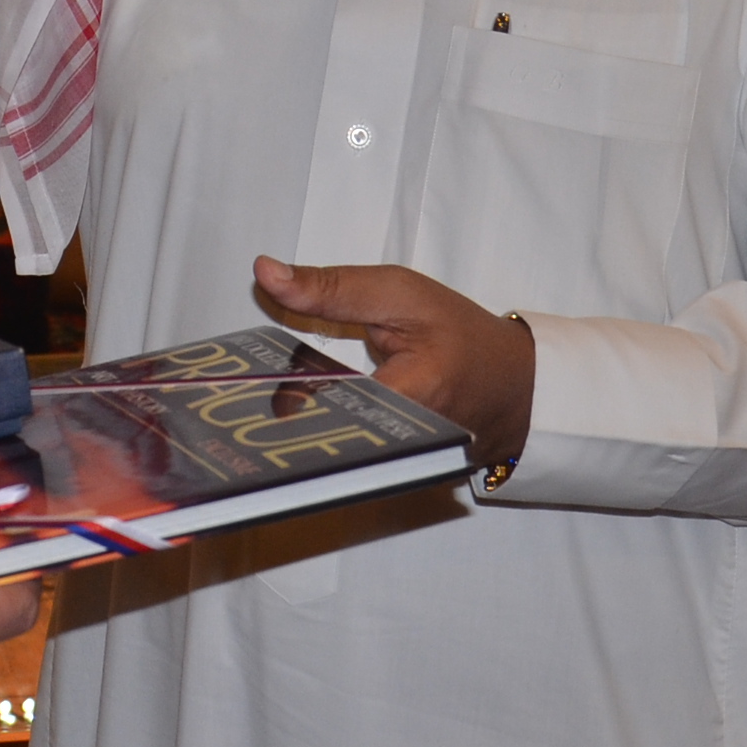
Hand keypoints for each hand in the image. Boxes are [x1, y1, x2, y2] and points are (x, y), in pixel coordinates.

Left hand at [253, 257, 534, 467]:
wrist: (512, 386)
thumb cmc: (461, 336)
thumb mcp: (400, 293)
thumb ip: (330, 288)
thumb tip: (266, 272)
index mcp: (407, 397)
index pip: (321, 403)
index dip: (276, 389)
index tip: (242, 377)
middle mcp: (398, 446)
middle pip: (316, 436)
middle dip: (275, 412)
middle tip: (234, 391)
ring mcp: (391, 467)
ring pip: (322, 450)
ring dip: (290, 423)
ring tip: (252, 401)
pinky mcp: (384, 473)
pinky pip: (336, 453)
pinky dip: (312, 430)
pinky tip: (289, 412)